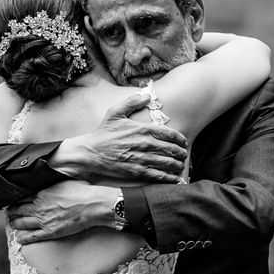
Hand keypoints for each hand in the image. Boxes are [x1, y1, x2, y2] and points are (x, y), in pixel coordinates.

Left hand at [8, 181, 115, 244]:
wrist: (91, 205)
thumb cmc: (82, 191)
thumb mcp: (64, 181)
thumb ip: (53, 182)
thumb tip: (51, 175)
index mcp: (42, 193)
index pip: (22, 197)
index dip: (16, 199)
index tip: (13, 201)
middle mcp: (39, 207)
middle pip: (19, 210)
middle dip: (12, 211)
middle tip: (9, 213)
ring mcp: (43, 220)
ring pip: (22, 223)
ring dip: (15, 224)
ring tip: (12, 224)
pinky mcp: (50, 232)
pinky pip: (32, 237)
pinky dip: (24, 238)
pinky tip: (20, 239)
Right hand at [49, 94, 187, 182]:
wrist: (90, 152)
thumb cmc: (103, 133)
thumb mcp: (115, 112)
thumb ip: (132, 102)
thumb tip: (147, 94)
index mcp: (142, 129)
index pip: (169, 133)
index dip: (180, 139)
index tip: (183, 142)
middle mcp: (145, 144)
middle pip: (172, 149)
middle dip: (181, 153)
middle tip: (183, 155)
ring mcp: (142, 158)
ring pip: (168, 163)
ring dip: (177, 165)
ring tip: (180, 166)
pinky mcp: (137, 171)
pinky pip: (158, 175)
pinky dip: (169, 178)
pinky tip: (174, 179)